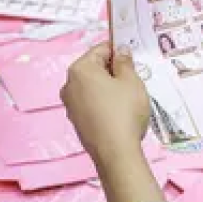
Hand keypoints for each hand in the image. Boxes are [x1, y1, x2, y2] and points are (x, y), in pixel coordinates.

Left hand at [62, 43, 152, 160]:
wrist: (115, 152)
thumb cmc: (124, 112)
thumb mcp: (131, 81)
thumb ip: (125, 62)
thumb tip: (120, 52)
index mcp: (80, 70)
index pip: (101, 49)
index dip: (119, 51)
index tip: (132, 59)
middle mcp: (69, 85)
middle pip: (94, 68)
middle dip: (113, 71)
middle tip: (133, 81)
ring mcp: (70, 105)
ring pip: (92, 87)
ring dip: (108, 88)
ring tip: (127, 99)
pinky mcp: (75, 121)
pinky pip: (90, 103)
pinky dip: (103, 103)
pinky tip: (118, 113)